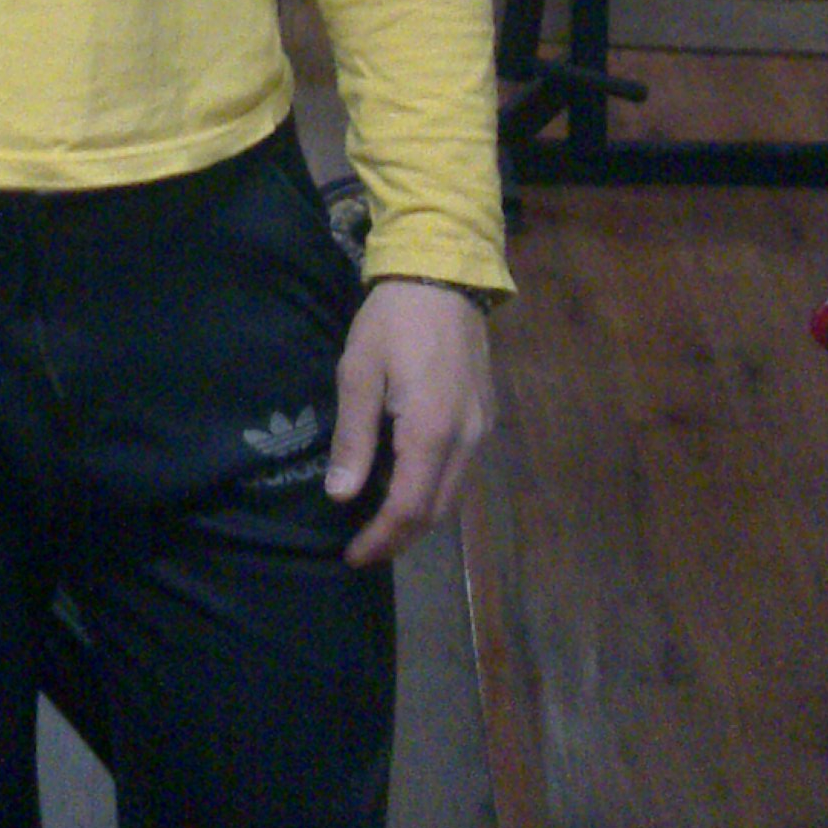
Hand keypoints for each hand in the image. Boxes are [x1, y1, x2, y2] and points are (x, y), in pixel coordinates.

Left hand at [325, 279, 494, 567]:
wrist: (443, 273)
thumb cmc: (393, 320)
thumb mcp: (358, 372)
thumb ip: (354, 437)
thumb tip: (342, 495)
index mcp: (432, 431)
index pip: (409, 507)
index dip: (380, 538)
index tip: (352, 554)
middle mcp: (467, 438)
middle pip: (437, 511)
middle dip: (400, 537)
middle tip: (364, 547)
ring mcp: (482, 428)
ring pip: (454, 494)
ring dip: (419, 516)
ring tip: (381, 523)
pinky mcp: (485, 415)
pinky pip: (462, 470)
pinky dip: (435, 489)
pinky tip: (408, 484)